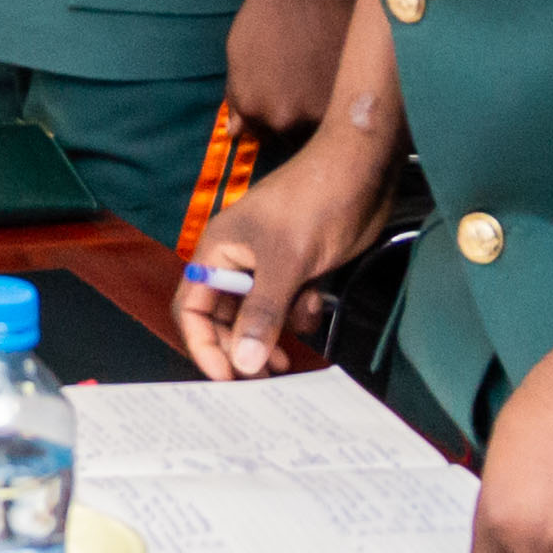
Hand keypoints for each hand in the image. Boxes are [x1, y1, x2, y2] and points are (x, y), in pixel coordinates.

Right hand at [174, 142, 392, 377]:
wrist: (361, 174)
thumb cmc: (313, 204)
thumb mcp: (285, 261)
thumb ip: (262, 313)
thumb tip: (243, 363)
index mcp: (217, 252)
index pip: (191, 307)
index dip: (202, 344)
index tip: (226, 377)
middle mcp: (237, 262)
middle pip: (223, 318)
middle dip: (240, 347)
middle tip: (262, 378)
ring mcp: (269, 266)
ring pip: (258, 317)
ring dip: (272, 336)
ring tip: (288, 359)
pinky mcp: (298, 270)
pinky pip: (288, 307)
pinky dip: (299, 314)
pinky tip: (315, 302)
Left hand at [226, 0, 361, 136]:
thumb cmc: (270, 9)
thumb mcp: (238, 51)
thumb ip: (239, 97)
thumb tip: (238, 132)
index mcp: (255, 108)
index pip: (262, 135)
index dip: (271, 114)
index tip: (280, 94)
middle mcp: (288, 120)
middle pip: (294, 135)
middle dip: (297, 114)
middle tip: (303, 79)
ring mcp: (324, 112)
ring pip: (324, 126)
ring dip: (324, 109)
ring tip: (324, 72)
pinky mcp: (356, 97)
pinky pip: (349, 109)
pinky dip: (346, 96)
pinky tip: (342, 70)